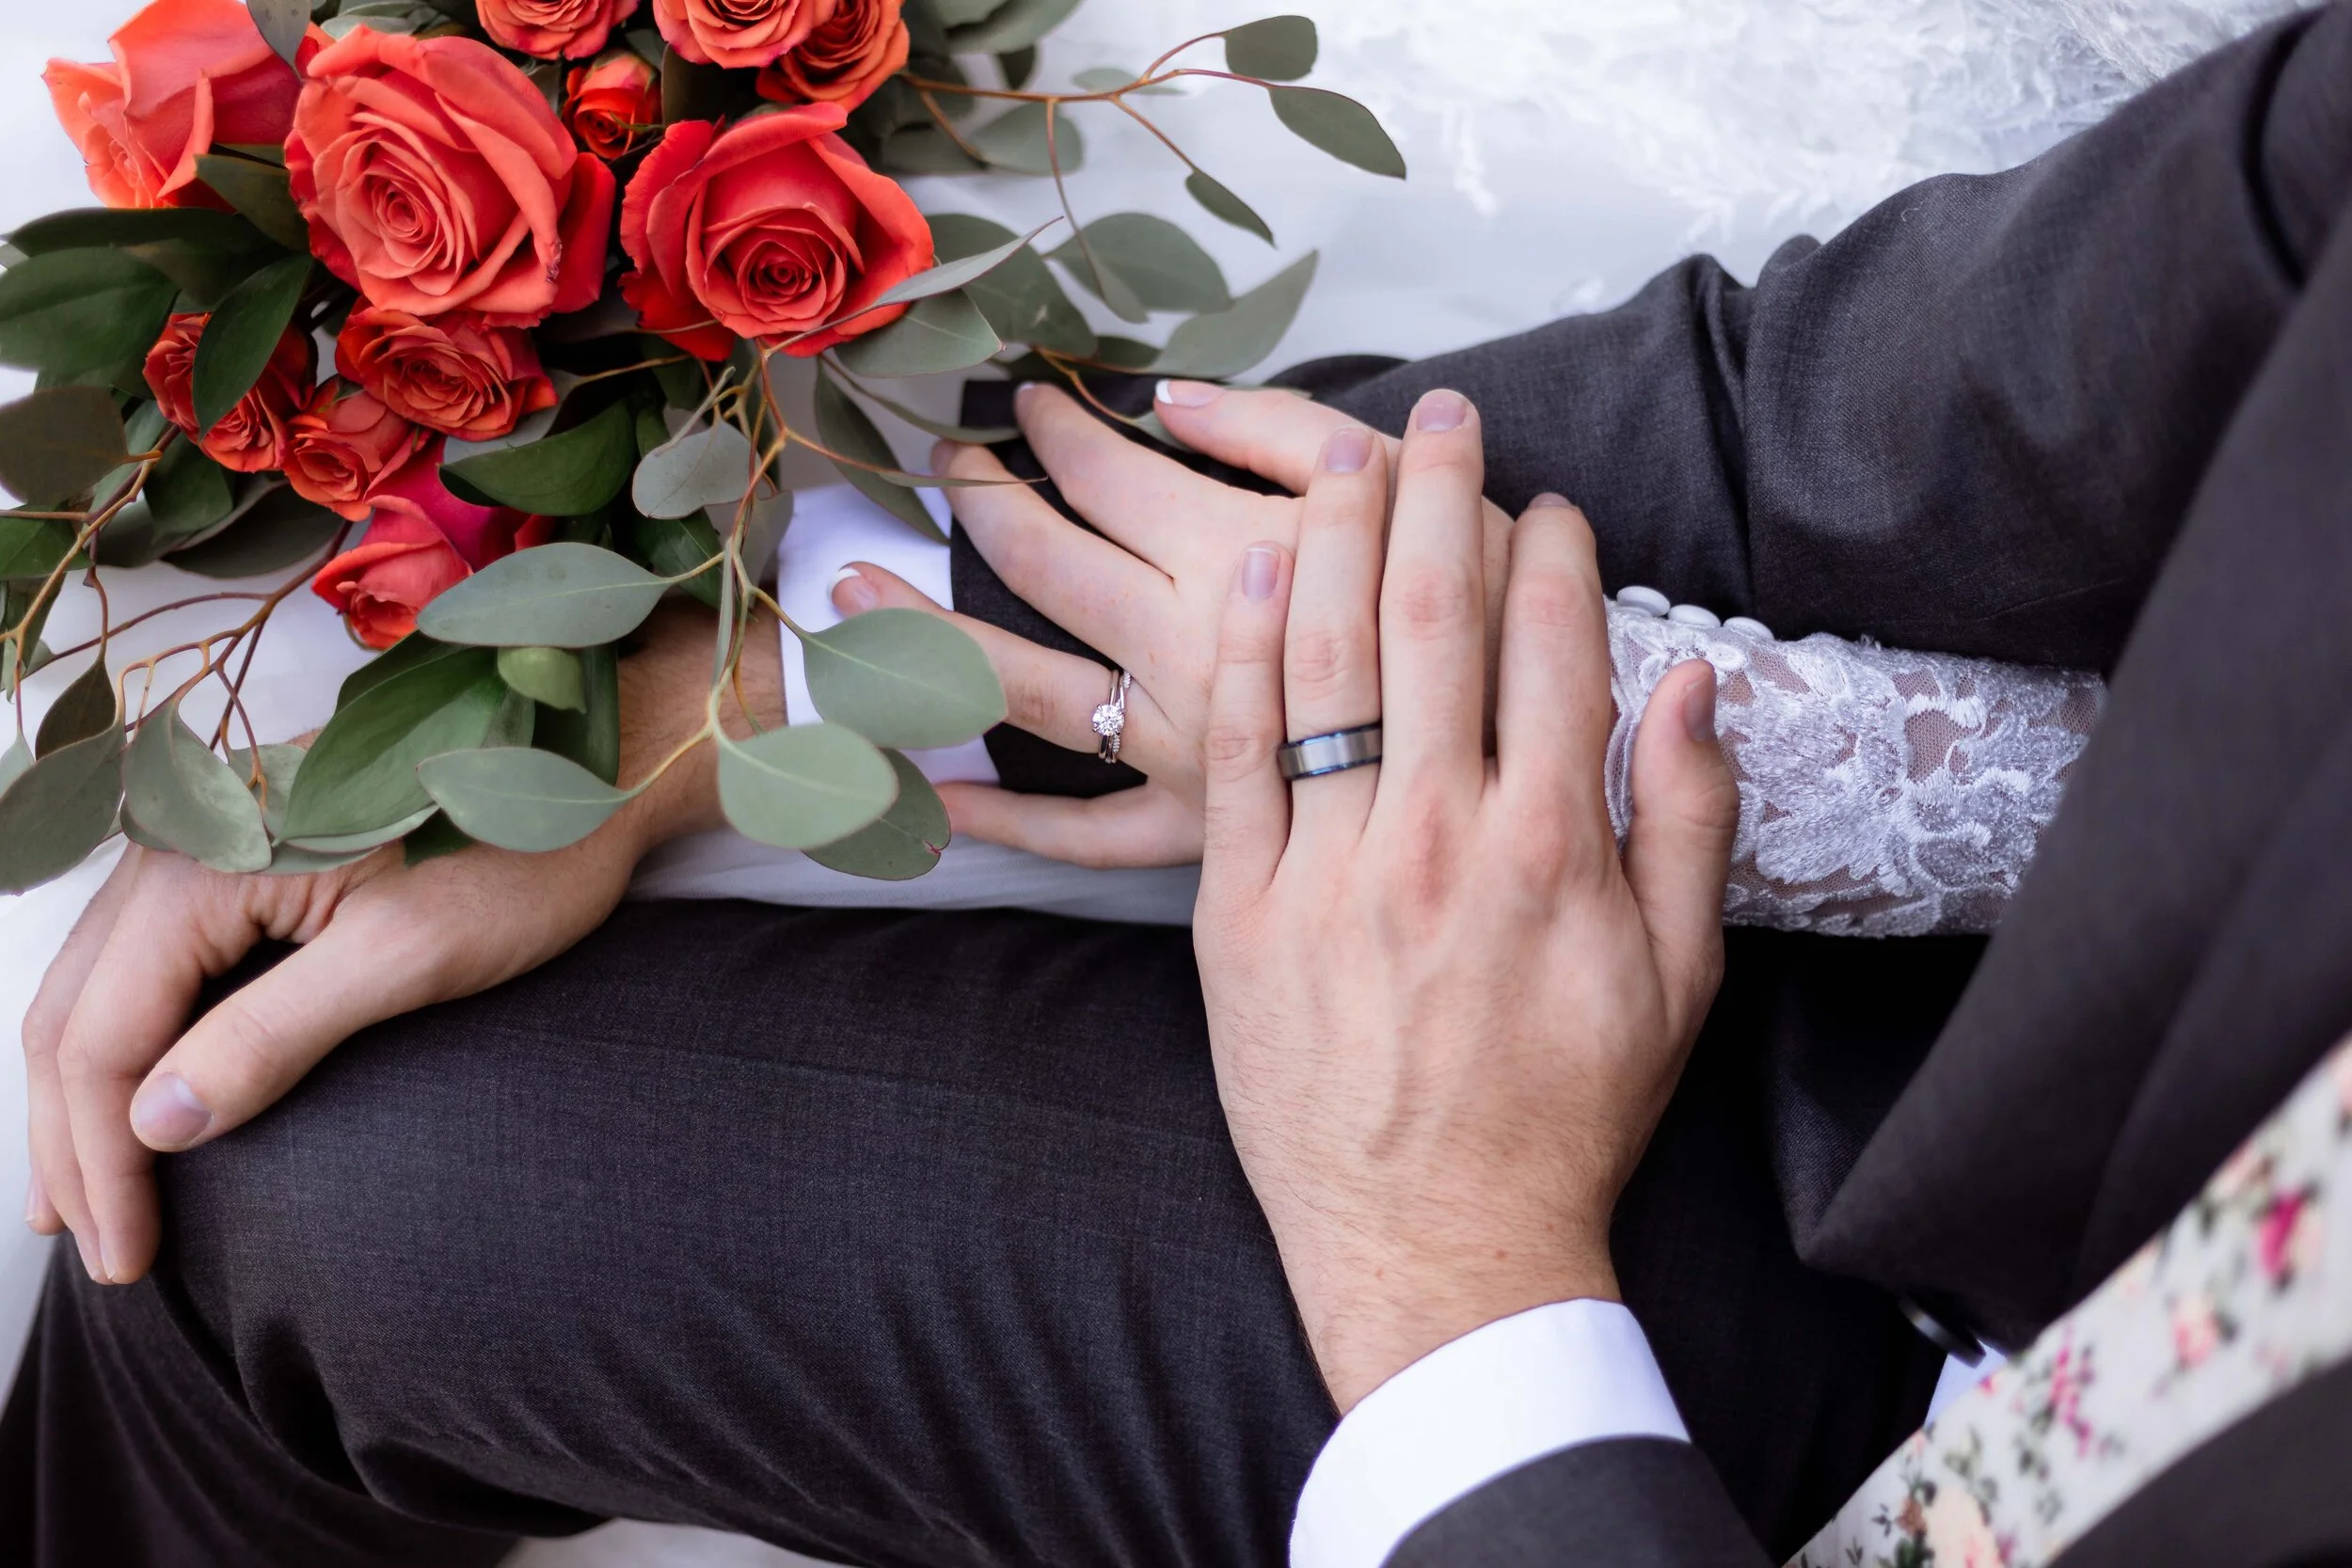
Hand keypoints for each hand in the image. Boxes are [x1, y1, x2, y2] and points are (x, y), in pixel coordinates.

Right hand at [22, 602, 779, 1285]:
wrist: (590, 765)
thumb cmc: (523, 852)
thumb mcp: (409, 955)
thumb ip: (276, 1033)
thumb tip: (157, 1125)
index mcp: (198, 865)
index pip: (100, 1038)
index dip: (102, 1159)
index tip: (128, 1258)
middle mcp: (174, 844)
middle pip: (76, 1016)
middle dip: (76, 1143)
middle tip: (101, 1252)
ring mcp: (200, 843)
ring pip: (97, 990)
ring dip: (86, 1098)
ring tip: (90, 1197)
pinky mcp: (238, 855)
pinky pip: (144, 963)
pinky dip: (129, 1040)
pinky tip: (140, 1097)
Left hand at [828, 379, 1512, 866]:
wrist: (1543, 843)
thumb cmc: (1516, 653)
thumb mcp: (1438, 508)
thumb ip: (1296, 439)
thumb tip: (1171, 398)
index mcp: (1243, 563)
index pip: (1119, 476)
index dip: (1064, 432)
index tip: (1028, 402)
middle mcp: (1188, 656)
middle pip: (1051, 565)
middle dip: (989, 502)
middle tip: (944, 463)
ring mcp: (1182, 754)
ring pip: (1031, 688)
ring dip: (933, 634)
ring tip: (848, 599)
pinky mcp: (1196, 844)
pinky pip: (1082, 840)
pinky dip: (1005, 825)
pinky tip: (925, 807)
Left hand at [1189, 389, 1737, 1411]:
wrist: (1438, 1241)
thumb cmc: (1565, 1114)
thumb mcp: (1678, 980)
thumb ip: (1686, 820)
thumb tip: (1690, 683)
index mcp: (1553, 847)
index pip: (1556, 647)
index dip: (1554, 552)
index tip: (1547, 502)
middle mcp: (1441, 837)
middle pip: (1435, 620)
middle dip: (1440, 496)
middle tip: (1438, 416)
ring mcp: (1332, 870)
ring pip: (1329, 662)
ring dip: (1335, 538)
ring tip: (1338, 453)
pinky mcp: (1242, 912)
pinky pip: (1238, 757)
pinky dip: (1245, 656)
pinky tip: (1253, 573)